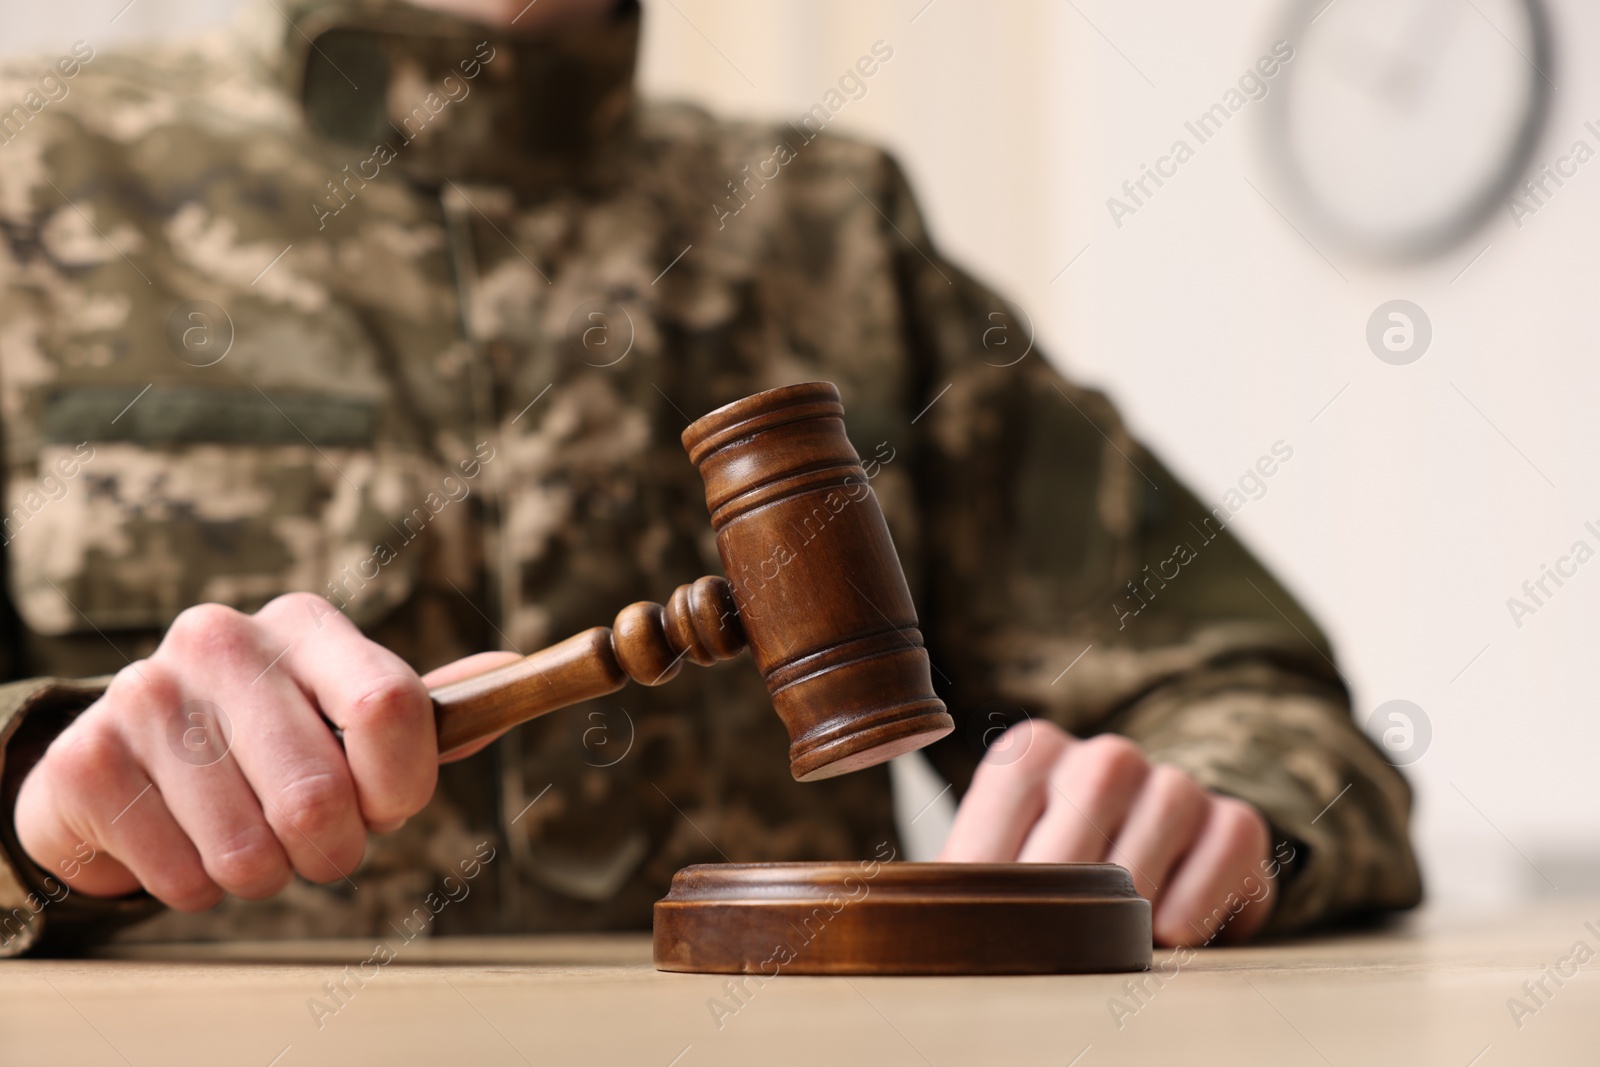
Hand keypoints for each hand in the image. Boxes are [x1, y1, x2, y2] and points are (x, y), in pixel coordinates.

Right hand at [14, 594, 517, 909]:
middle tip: (315, 840)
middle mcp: (222, 639)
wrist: (126, 761)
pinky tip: (185, 839)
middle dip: (334, 850)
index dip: (402, 785)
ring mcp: (146, 692)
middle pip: (321, 797)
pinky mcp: (87, 760)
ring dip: (264, 874)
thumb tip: (515, 670)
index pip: (391, 708)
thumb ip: (428, 709)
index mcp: (306, 624)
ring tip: (246, 836)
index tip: (388, 806)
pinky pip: (184, 877)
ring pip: (250, 852)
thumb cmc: (267, 743)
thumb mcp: (345, 714)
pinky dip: (199, 887)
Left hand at [939, 720, 1275, 945]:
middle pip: (1068, 848)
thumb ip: (965, 882)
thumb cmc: (1062, 876)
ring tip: (1107, 950)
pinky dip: (1191, 905)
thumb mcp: (1005, 865)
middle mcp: (1103, 757)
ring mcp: (1172, 783)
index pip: (995, 829)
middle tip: (1043, 961)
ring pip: (1141, 853)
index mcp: (1030, 755)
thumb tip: (912, 928)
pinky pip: (1218, 855)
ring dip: (1123, 915)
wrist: (1163, 867)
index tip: (979, 943)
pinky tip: (1167, 934)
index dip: (986, 902)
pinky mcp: (1233, 821)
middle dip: (1052, 918)